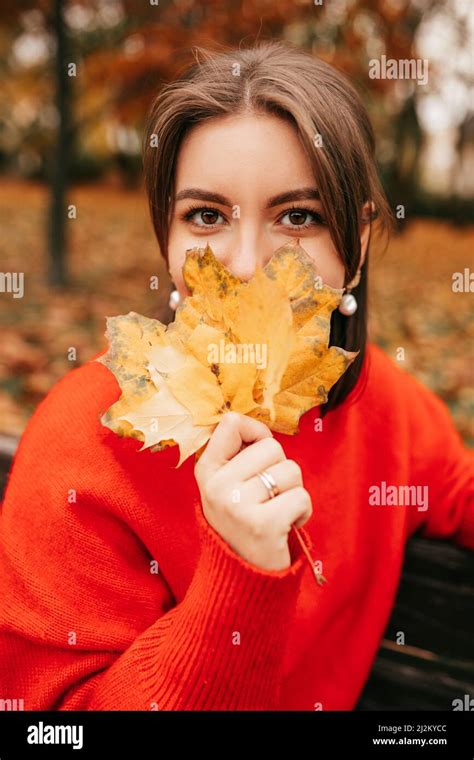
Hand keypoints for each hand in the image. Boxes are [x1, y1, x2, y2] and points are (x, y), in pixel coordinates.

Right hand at [194, 411, 312, 570]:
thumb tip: (257, 425)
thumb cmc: (245, 523)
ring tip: (275, 513)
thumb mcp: (228, 487)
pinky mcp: (263, 524)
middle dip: (280, 471)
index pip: (232, 423)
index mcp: (206, 471)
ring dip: (293, 493)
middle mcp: (216, 485)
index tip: (258, 456)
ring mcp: (237, 504)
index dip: (256, 434)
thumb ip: (238, 456)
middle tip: (266, 499)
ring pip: (291, 470)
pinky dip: (302, 513)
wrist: (242, 580)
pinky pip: (302, 497)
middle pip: (272, 446)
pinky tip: (285, 528)